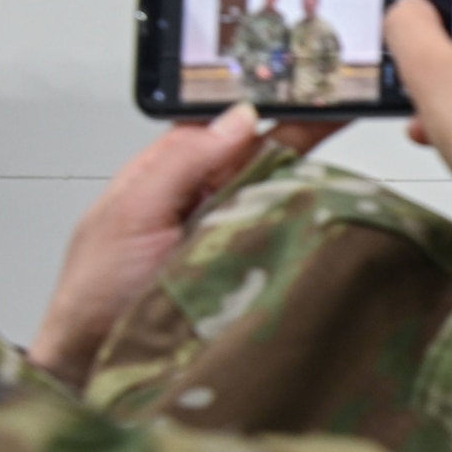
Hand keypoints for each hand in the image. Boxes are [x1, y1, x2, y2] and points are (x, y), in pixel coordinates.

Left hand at [28, 105, 338, 386]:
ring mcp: (235, 236)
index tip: (307, 83)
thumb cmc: (96, 293)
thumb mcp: (131, 211)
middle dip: (306, 127)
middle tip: (349, 96)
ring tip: (355, 138)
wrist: (96, 369)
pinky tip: (346, 204)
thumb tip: (240, 118)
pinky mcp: (256, 272)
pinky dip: (316, 225)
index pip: (229, 124)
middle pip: (266, 154)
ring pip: (285, 194)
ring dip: (317, 175)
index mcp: (172, 173)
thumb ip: (182, 162)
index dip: (266, 101)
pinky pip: (291, 241)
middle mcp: (208, 200)